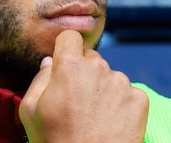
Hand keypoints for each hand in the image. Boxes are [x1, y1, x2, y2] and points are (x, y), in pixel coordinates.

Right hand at [19, 30, 147, 142]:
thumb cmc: (56, 142)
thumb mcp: (30, 111)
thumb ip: (39, 79)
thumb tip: (50, 62)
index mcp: (69, 66)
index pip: (70, 37)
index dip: (65, 51)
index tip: (64, 66)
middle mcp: (99, 68)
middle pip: (90, 58)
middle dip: (83, 73)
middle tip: (76, 102)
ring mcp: (122, 83)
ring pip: (110, 76)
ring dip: (103, 89)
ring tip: (94, 117)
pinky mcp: (140, 99)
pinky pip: (128, 92)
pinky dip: (121, 104)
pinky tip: (110, 123)